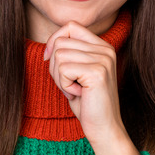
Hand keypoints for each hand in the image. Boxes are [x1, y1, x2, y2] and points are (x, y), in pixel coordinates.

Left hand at [44, 21, 139, 154]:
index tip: (49, 59)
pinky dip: (64, 85)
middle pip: (60, 42)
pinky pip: (63, 69)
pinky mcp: (97, 72)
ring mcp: (103, 59)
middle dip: (54, 66)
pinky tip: (78, 95)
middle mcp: (105, 49)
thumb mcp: (76, 73)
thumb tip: (49, 44)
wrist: (104, 129)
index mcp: (102, 46)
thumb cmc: (87, 104)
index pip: (70, 26)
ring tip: (75, 90)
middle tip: (68, 84)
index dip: (54, 40)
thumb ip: (68, 54)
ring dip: (59, 78)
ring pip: (59, 55)